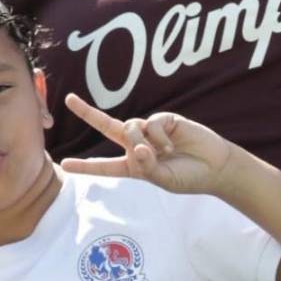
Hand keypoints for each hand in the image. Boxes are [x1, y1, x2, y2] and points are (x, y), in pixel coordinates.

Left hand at [60, 93, 231, 194]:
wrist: (216, 167)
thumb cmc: (189, 178)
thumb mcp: (164, 180)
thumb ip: (148, 167)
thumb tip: (138, 147)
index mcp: (135, 166)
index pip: (106, 166)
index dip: (86, 166)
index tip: (64, 164)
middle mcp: (139, 146)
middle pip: (107, 127)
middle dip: (88, 113)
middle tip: (68, 99)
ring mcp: (151, 131)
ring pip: (130, 128)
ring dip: (142, 141)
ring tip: (164, 153)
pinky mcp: (165, 120)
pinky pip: (150, 124)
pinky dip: (159, 136)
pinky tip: (173, 144)